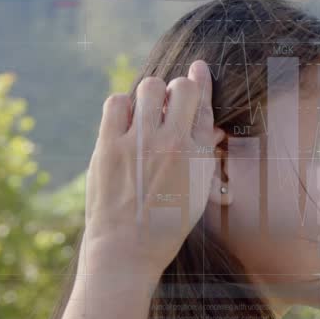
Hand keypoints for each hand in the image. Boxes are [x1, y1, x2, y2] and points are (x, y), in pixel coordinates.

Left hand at [82, 60, 224, 275]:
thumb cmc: (165, 225)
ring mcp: (138, 142)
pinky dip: (122, 106)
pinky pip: (116, 102)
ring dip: (149, 95)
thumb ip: (203, 154)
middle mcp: (172, 144)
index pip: (203, 104)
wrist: (126, 250)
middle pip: (179, 88)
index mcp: (198, 156)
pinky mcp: (109, 146)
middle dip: (176, 90)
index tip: (198, 69)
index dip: (201, 81)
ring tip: (144, 114)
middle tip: (166, 106)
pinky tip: (124, 121)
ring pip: (148, 88)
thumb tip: (210, 127)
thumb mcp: (198, 191)